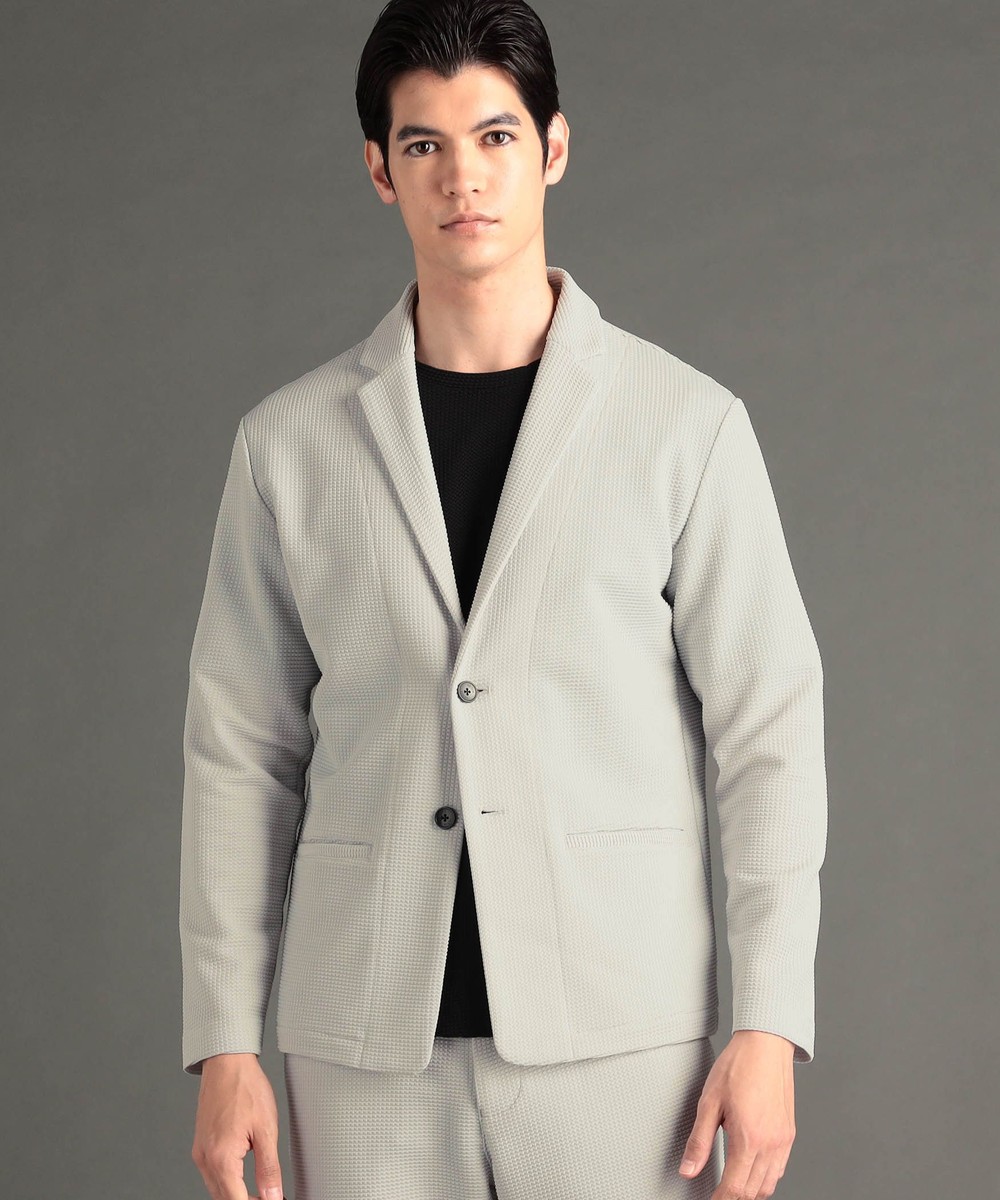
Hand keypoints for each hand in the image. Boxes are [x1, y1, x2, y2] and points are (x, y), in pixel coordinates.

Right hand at [191, 1052, 284, 1199]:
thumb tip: (273, 1196)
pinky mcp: (201, 1145)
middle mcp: (206, 1159)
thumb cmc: (246, 1087)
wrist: (227, 1062)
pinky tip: (242, 1177)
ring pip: (216, 1189)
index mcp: (222, 1158)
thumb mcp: (266, 1129)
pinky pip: (211, 1174)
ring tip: (261, 1191)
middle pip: (223, 1198)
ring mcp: (200, 1152)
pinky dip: (227, 1181)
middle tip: (269, 1197)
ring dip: (236, 1194)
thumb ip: (269, 1168)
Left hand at [678, 1030, 795, 1198]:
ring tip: (732, 1184)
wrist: (765, 1044)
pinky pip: (779, 1169)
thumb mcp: (709, 1102)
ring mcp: (783, 1140)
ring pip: (769, 1184)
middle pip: (753, 1192)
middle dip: (734, 1197)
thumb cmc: (739, 1066)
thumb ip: (699, 1140)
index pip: (734, 1188)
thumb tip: (688, 1169)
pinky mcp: (789, 1134)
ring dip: (750, 1190)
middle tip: (717, 1194)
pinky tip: (751, 1168)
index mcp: (749, 1139)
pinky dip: (765, 1177)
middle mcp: (770, 1144)